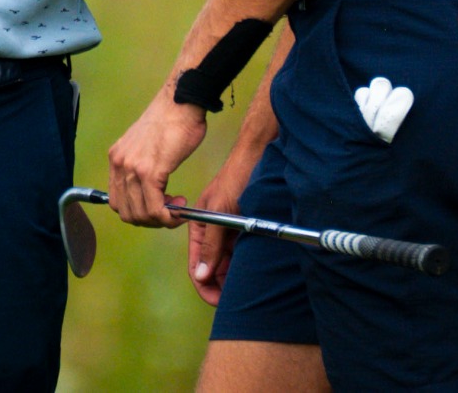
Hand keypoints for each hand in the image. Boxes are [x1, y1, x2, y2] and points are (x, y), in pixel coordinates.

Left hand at [106, 86, 208, 226]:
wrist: (182, 101)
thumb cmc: (172, 120)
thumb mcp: (145, 145)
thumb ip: (141, 165)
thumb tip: (149, 190)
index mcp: (117, 158)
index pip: (116, 201)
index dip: (137, 211)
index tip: (157, 207)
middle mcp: (120, 163)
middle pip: (126, 212)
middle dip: (149, 220)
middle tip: (169, 212)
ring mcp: (133, 168)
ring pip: (140, 214)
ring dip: (161, 219)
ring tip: (177, 207)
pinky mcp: (150, 171)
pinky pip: (154, 208)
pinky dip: (167, 217)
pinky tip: (179, 209)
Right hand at [187, 153, 258, 305]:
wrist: (260, 155)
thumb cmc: (238, 178)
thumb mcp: (221, 212)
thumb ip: (210, 243)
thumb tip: (201, 275)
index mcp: (199, 227)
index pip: (197, 266)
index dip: (206, 287)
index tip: (220, 303)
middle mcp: (212, 231)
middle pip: (213, 269)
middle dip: (222, 286)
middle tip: (239, 301)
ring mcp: (228, 230)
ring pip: (228, 264)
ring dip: (234, 278)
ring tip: (248, 290)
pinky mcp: (243, 228)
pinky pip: (241, 254)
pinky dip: (245, 265)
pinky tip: (255, 273)